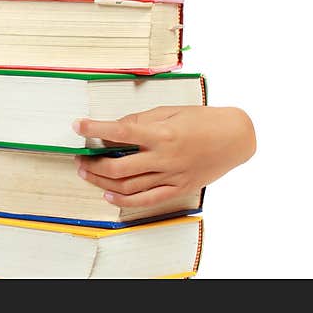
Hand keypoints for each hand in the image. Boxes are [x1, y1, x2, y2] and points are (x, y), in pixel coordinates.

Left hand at [73, 106, 255, 207]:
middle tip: (79, 158)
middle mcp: (165, 157)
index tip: (77, 125)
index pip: (120, 132)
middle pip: (119, 166)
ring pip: (128, 186)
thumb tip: (115, 128)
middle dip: (93, 163)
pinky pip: (147, 200)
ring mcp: (172, 176)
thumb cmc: (201, 120)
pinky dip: (124, 200)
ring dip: (102, 181)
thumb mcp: (169, 111)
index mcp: (162, 134)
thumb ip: (140, 120)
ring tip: (86, 173)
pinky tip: (107, 194)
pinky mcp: (179, 188)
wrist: (235, 137)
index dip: (94, 128)